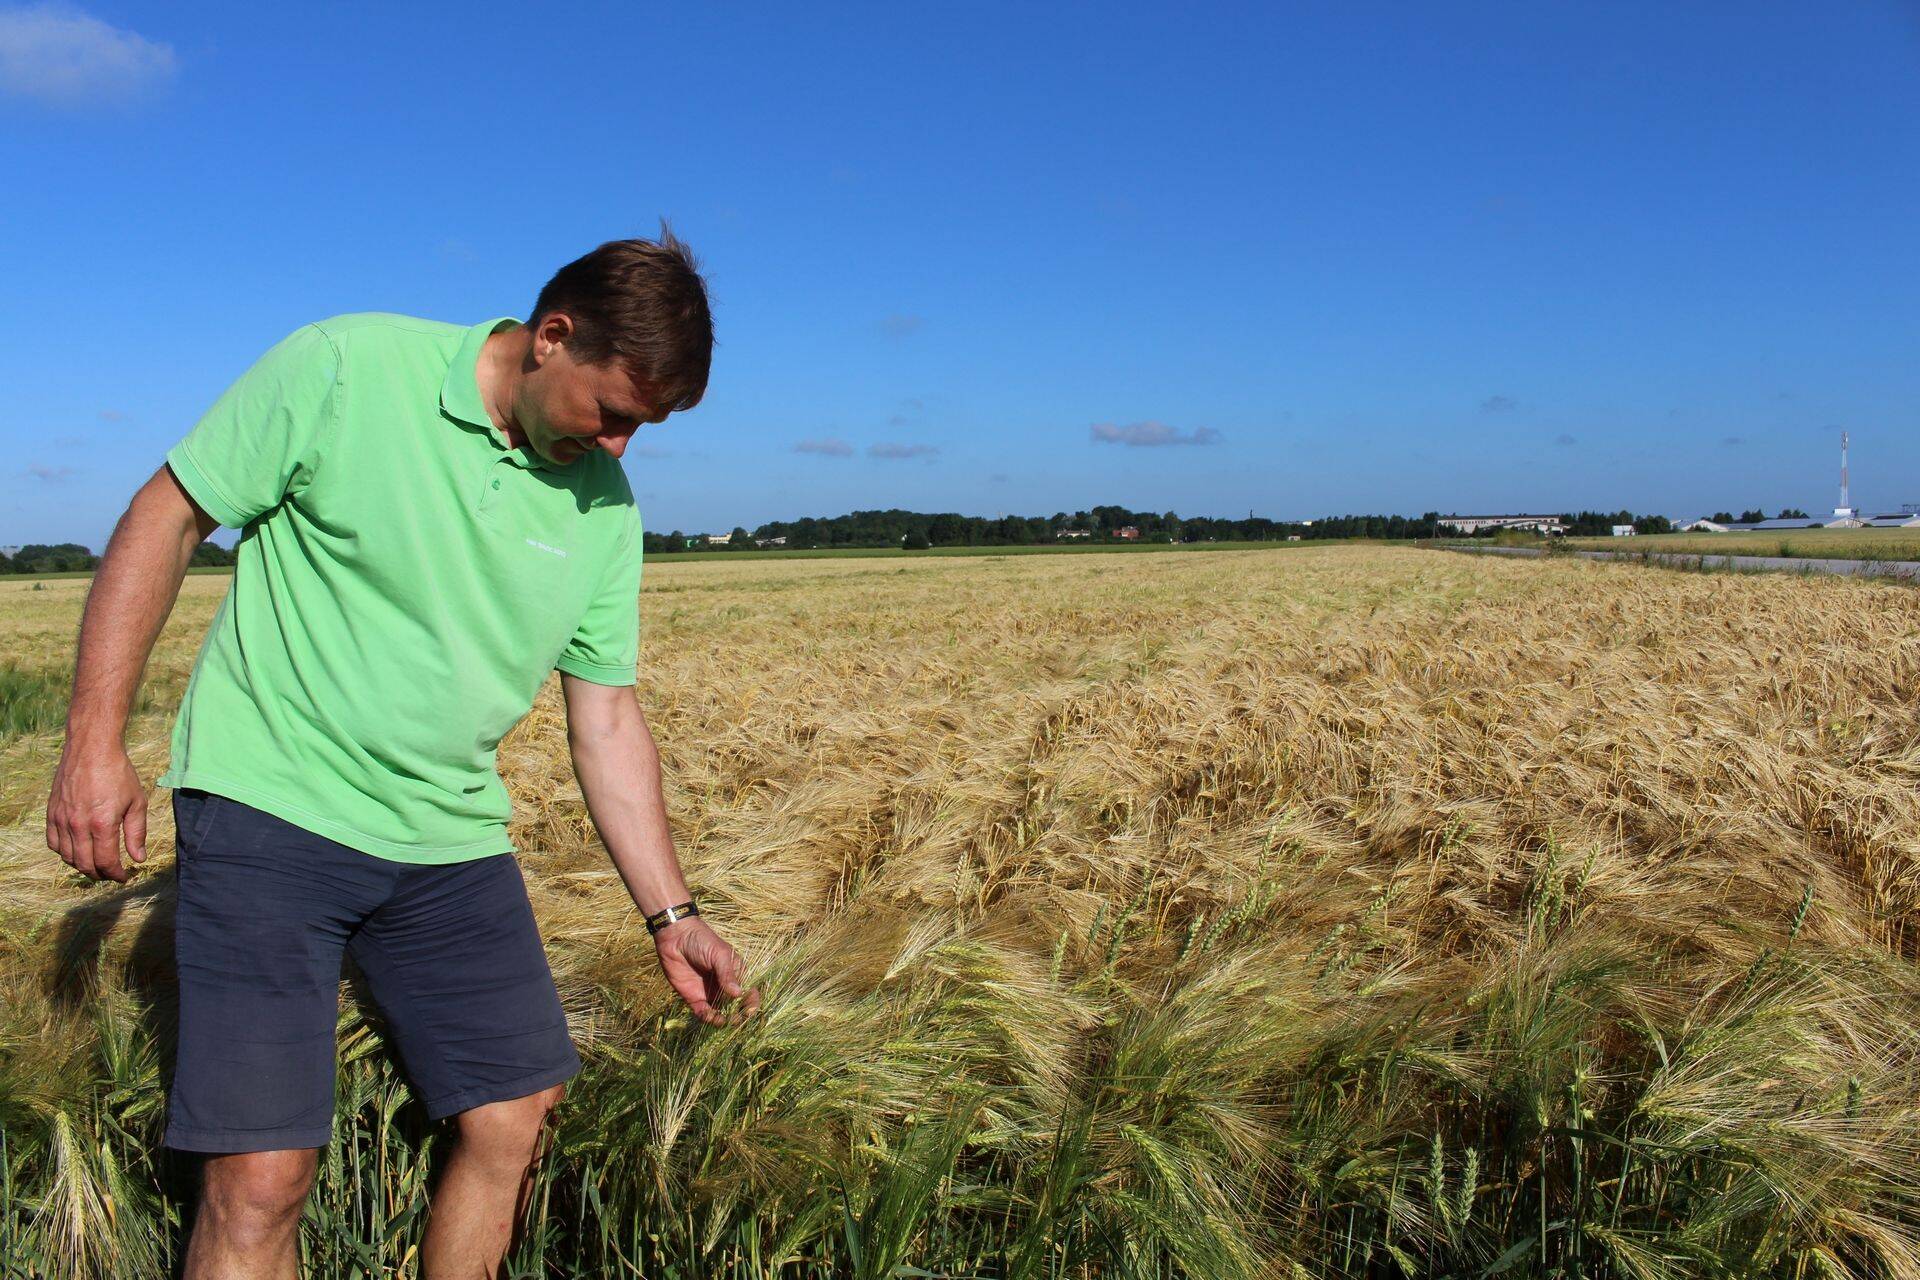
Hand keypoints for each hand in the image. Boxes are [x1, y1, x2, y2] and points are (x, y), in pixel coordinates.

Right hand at [46, 746, 147, 882]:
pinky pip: (52, 843)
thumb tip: (138, 858)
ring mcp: (62, 820)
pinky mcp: (52, 813)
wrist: (92, 749)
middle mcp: (78, 825)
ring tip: (96, 864)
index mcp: (102, 824)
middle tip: (110, 874)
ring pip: (67, 857)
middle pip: (85, 864)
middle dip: (100, 874)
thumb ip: (137, 833)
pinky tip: (76, 850)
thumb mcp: (137, 802)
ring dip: (82, 865)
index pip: (105, 862)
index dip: (115, 874)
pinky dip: (64, 852)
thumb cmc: (118, 773)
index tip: (123, 877)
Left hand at [653, 916, 759, 1025]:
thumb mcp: (719, 955)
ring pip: (721, 1013)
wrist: (676, 938)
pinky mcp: (694, 999)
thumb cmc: (702, 941)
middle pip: (736, 1007)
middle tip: (737, 1019)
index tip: (750, 1011)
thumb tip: (738, 994)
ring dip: (724, 1020)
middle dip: (738, 1016)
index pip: (748, 992)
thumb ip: (728, 974)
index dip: (751, 1003)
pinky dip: (708, 1018)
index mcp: (736, 974)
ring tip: (724, 1021)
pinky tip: (709, 1015)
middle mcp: (725, 987)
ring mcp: (710, 994)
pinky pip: (703, 1013)